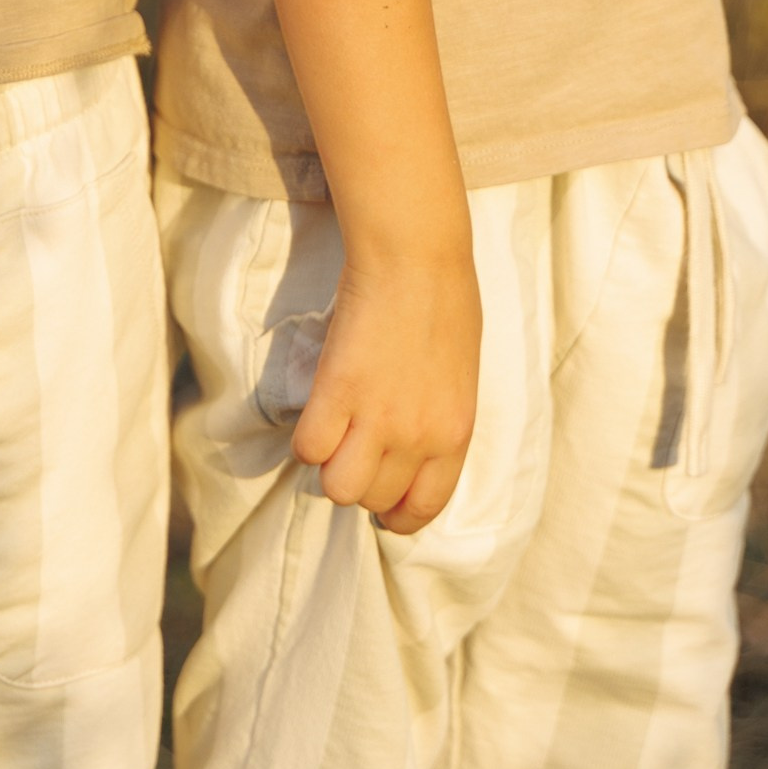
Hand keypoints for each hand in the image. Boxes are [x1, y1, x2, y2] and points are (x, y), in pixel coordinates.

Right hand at [292, 245, 480, 534]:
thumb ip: (439, 419)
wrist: (415, 255)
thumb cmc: (445, 300)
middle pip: (375, 500)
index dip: (398, 514)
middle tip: (354, 448)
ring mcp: (377, 417)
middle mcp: (418, 437)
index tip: (383, 502)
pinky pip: (309, 448)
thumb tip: (410, 447)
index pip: (424, 508)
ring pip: (339, 488)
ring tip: (335, 433)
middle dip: (362, 482)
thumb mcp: (460, 376)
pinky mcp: (338, 391)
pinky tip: (318, 411)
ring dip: (331, 466)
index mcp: (455, 433)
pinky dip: (307, 438)